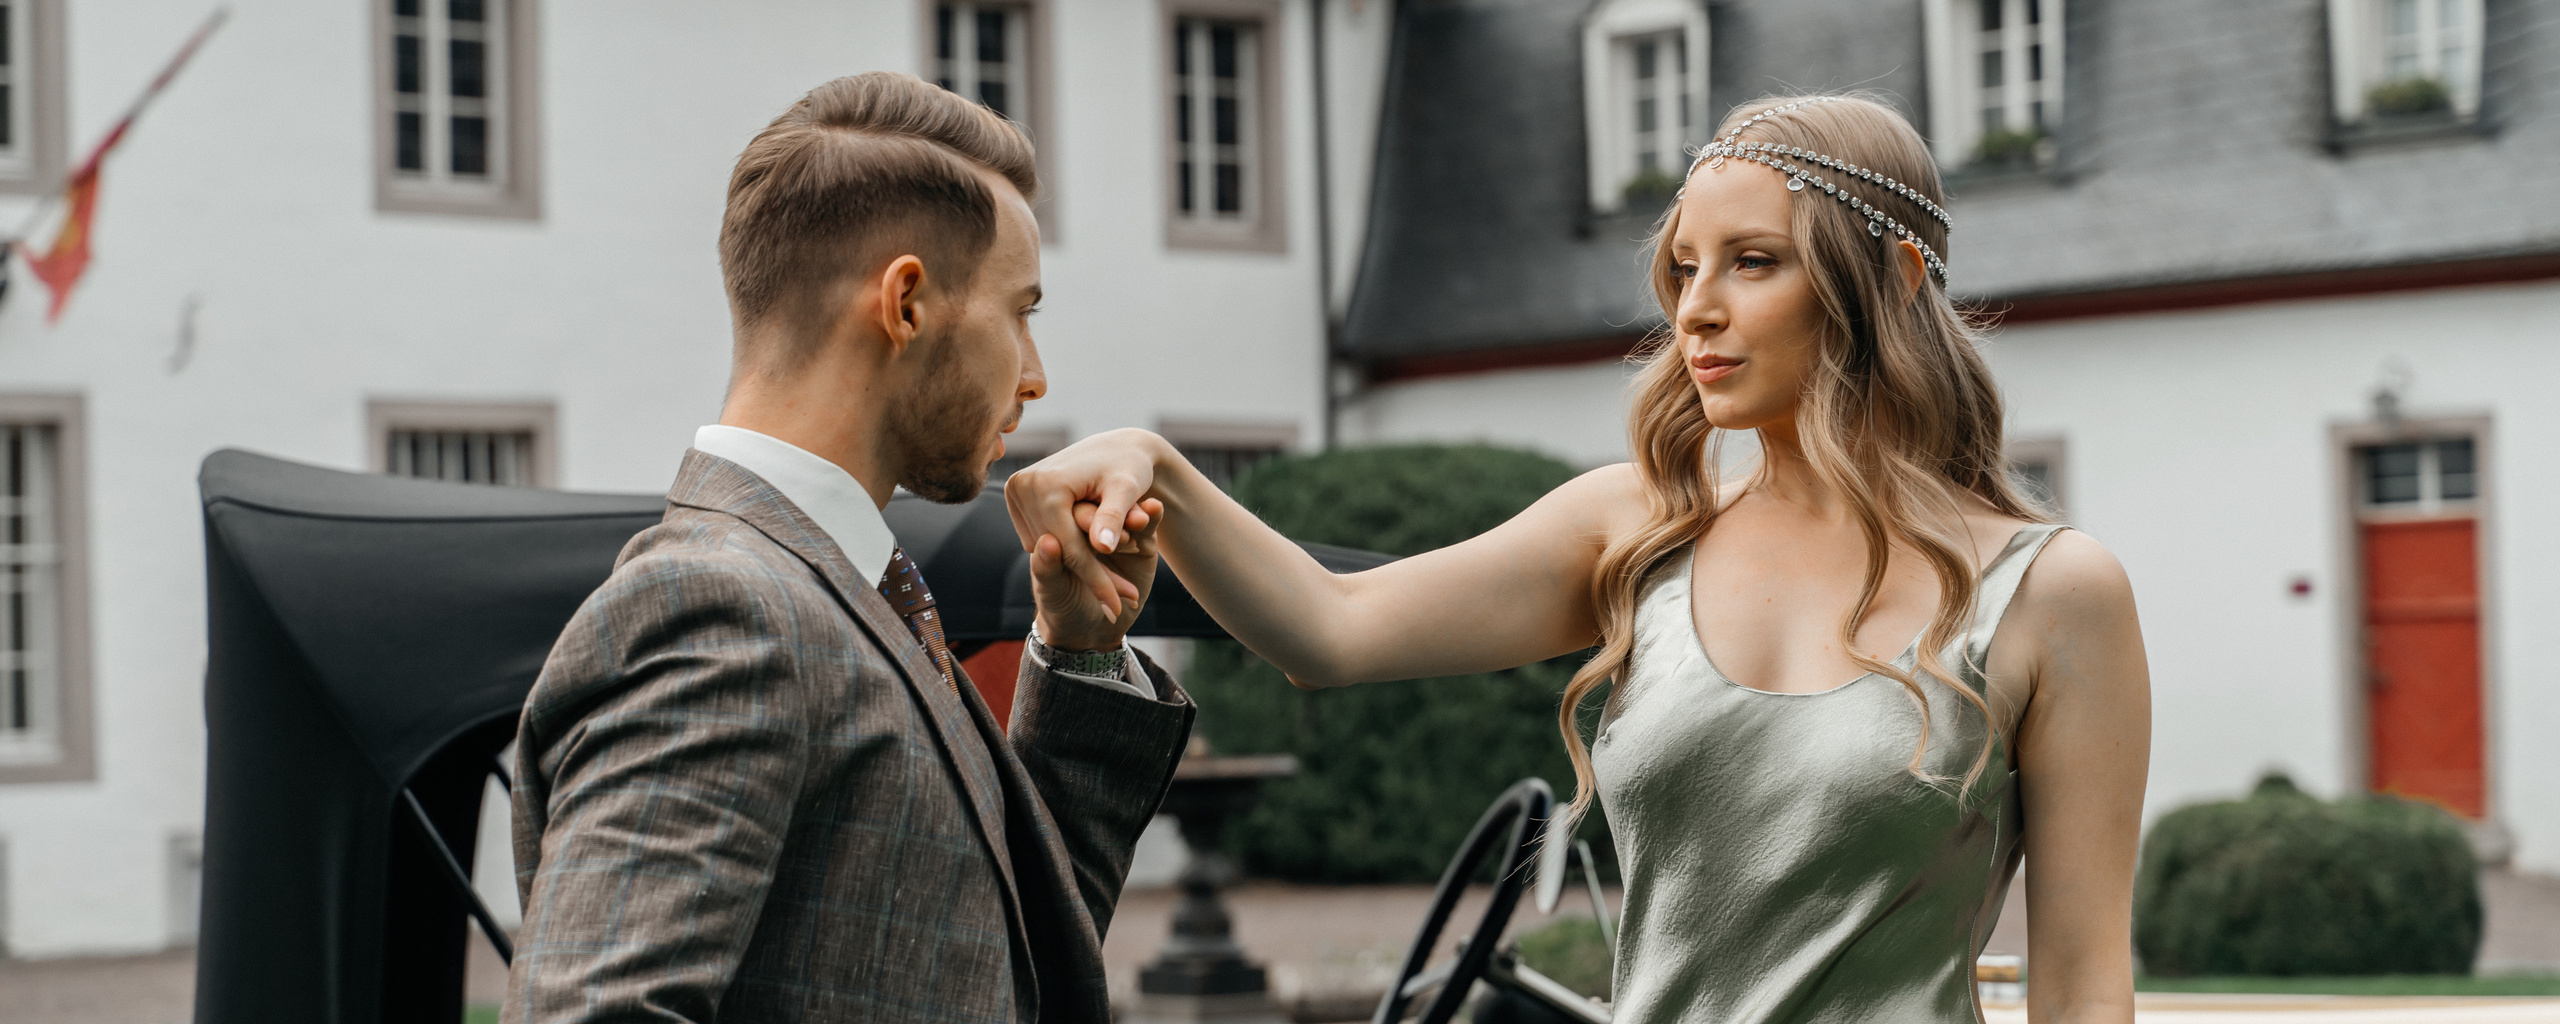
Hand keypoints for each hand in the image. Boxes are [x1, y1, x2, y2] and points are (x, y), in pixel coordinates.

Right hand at [1004, 428, 1169, 617]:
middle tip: (1121, 606)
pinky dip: (1067, 550)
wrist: (1117, 445)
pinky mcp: (1017, 495)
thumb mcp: (1126, 490)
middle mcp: (1024, 486)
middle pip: (1060, 548)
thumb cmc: (1129, 466)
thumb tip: (1103, 547)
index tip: (1120, 606)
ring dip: (1080, 569)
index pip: (1072, 546)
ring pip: (1052, 545)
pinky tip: (1090, 562)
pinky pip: (1043, 535)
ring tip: (1113, 594)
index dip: (1097, 579)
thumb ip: (1113, 517)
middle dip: (1092, 579)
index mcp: (1047, 484)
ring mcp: (1017, 491)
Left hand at [1030, 498, 1164, 651]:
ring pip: (1125, 513)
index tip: (1091, 523)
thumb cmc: (1062, 606)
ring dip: (1133, 514)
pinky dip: (1151, 514)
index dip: (1081, 520)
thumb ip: (1046, 569)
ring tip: (1140, 521)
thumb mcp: (1051, 592)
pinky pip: (1146, 523)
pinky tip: (1154, 508)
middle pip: (1100, 510)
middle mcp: (1089, 525)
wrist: (1094, 629)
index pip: (1069, 517)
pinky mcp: (1142, 539)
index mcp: (1061, 530)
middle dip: (1110, 517)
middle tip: (1121, 524)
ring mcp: (1117, 530)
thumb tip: (1047, 542)